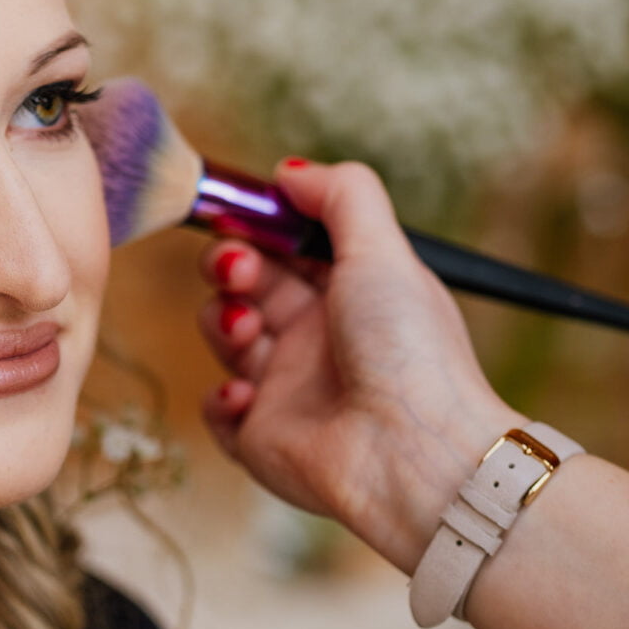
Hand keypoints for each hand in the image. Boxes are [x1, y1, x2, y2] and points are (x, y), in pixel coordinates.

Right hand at [197, 160, 525, 573]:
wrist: (412, 456)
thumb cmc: (410, 354)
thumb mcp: (384, 252)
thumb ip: (341, 196)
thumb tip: (290, 172)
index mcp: (350, 294)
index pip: (287, 247)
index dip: (257, 228)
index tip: (234, 213)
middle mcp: (317, 339)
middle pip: (247, 284)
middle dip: (231, 266)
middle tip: (238, 269)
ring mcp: (287, 389)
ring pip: (225, 337)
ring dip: (222, 321)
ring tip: (247, 328)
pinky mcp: (261, 439)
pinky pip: (216, 409)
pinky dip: (219, 397)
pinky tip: (247, 394)